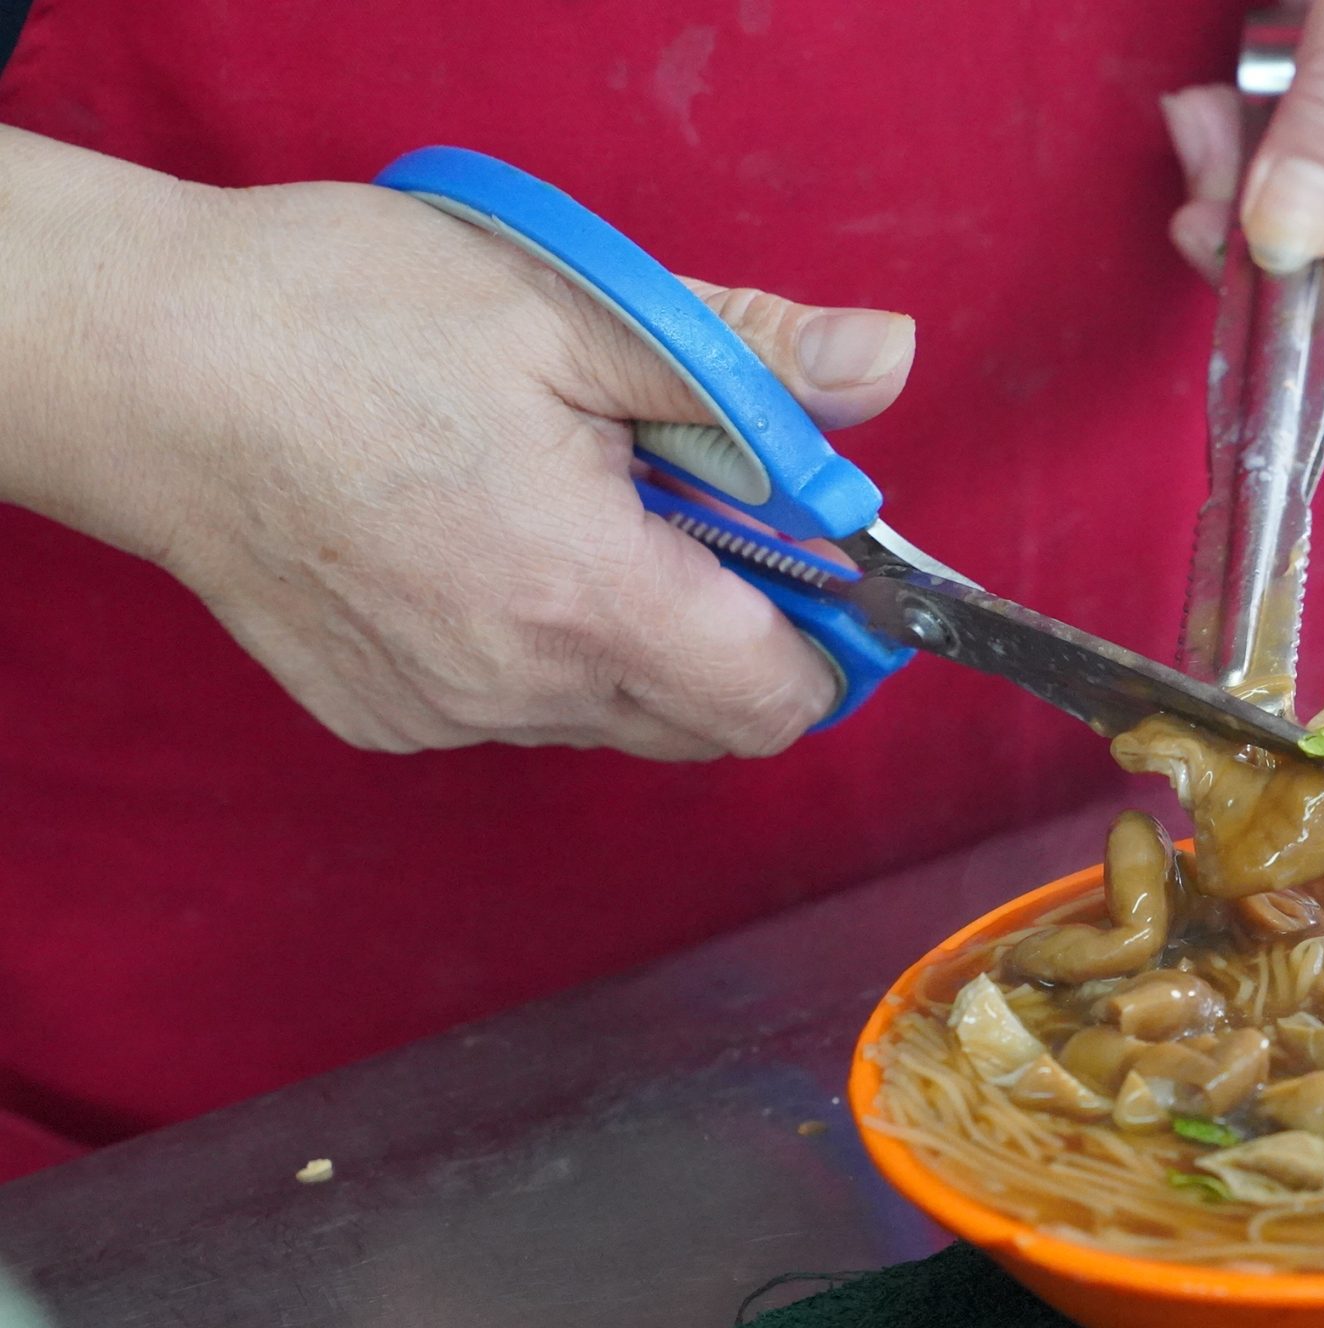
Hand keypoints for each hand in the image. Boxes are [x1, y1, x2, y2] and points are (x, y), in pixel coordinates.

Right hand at [0, 128, 913, 759]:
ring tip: (575, 511)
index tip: (811, 557)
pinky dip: (547, 650)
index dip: (826, 635)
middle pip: (712, 726)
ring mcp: (448, 714)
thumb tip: (883, 365)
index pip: (778, 699)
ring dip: (645, 641)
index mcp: (587, 593)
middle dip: (744, 637)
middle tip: (697, 513)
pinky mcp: (387, 718)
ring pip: (621, 721)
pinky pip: (525, 713)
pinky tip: (487, 545)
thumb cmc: (345, 320)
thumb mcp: (573, 309)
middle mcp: (523, 686)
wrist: (144, 368)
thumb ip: (745, 364)